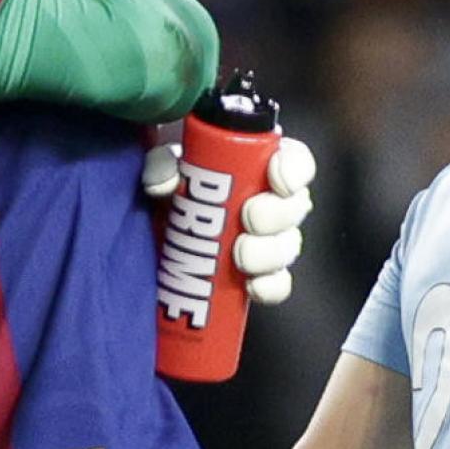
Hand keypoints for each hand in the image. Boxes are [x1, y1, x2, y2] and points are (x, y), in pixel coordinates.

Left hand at [142, 135, 317, 303]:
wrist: (154, 229)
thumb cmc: (171, 187)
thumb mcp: (163, 166)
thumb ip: (162, 164)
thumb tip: (164, 181)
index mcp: (260, 165)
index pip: (294, 161)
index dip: (294, 170)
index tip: (277, 180)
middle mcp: (271, 202)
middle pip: (295, 207)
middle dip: (277, 215)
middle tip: (249, 218)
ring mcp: (267, 242)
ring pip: (287, 246)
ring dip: (268, 252)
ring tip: (240, 256)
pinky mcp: (256, 277)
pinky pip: (277, 285)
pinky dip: (268, 287)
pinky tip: (251, 286)